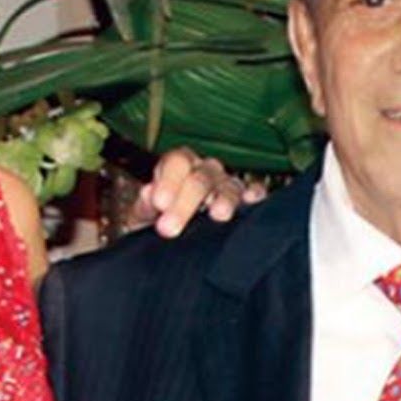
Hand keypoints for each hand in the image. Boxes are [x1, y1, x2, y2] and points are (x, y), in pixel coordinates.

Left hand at [131, 148, 266, 237]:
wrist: (178, 237)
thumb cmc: (161, 223)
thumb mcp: (145, 216)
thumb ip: (144, 206)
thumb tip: (147, 195)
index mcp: (179, 166)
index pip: (177, 163)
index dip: (168, 181)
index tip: (159, 203)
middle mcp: (206, 171)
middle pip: (201, 179)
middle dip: (185, 203)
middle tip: (169, 229)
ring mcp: (229, 184)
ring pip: (229, 186)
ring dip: (224, 200)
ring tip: (218, 214)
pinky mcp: (249, 199)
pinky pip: (256, 192)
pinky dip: (255, 194)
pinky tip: (251, 201)